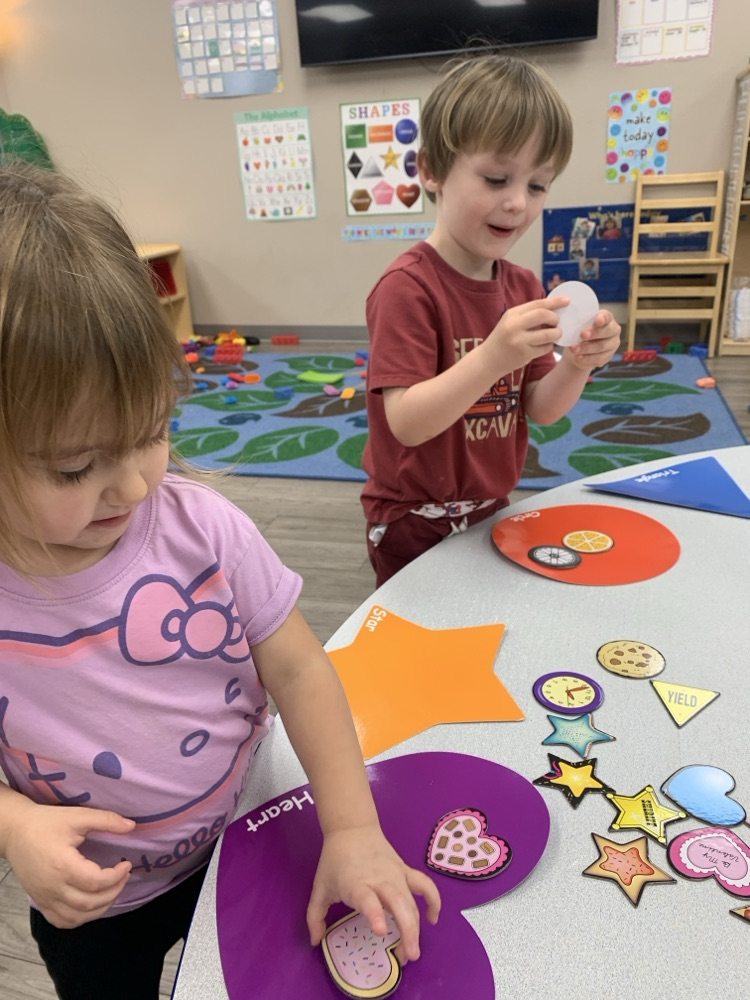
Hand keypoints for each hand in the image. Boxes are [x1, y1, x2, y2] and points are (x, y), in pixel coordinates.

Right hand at [4, 800, 134, 927]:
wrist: (15, 832)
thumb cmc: (46, 823)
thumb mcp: (77, 816)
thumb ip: (106, 820)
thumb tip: (131, 826)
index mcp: (63, 866)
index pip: (96, 882)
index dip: (117, 876)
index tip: (127, 864)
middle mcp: (53, 888)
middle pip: (90, 903)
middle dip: (114, 892)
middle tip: (124, 877)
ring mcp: (45, 898)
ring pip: (77, 917)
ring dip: (100, 909)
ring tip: (112, 890)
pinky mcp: (40, 902)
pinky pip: (61, 921)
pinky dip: (80, 919)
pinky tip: (92, 905)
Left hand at [307, 823, 440, 964]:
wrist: (352, 828)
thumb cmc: (335, 861)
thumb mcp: (320, 887)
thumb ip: (315, 916)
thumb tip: (315, 942)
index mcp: (356, 883)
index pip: (368, 899)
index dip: (375, 914)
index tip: (382, 931)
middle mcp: (380, 879)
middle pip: (399, 904)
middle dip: (407, 931)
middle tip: (407, 957)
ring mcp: (396, 874)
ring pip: (412, 901)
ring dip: (416, 926)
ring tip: (413, 951)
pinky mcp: (405, 870)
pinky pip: (424, 885)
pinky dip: (433, 900)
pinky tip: (432, 919)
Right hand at [486, 296, 567, 370]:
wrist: (489, 359)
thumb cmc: (504, 338)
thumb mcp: (511, 321)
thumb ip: (528, 314)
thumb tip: (553, 308)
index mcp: (512, 314)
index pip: (537, 304)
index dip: (554, 302)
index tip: (567, 301)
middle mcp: (515, 326)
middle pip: (543, 315)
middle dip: (555, 318)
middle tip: (557, 322)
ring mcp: (520, 341)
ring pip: (548, 334)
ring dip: (556, 333)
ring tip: (555, 334)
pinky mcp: (525, 355)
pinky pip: (545, 348)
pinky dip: (549, 345)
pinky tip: (545, 345)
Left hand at [565, 309, 620, 370]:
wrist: (579, 349)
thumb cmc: (580, 331)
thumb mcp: (578, 326)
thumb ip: (578, 323)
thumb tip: (570, 323)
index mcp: (607, 318)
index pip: (607, 316)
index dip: (603, 318)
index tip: (597, 320)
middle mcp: (613, 330)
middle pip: (607, 331)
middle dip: (594, 333)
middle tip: (582, 335)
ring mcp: (612, 344)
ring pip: (602, 346)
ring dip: (587, 348)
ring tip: (575, 349)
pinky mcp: (608, 356)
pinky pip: (599, 358)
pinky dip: (587, 358)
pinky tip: (578, 357)